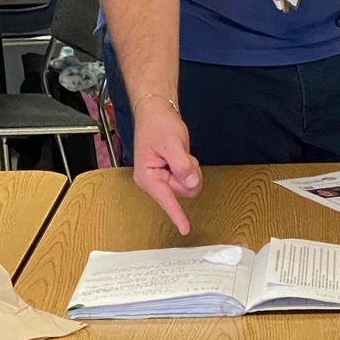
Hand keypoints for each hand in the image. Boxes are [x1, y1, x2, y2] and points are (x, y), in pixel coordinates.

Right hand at [132, 100, 201, 235]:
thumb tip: (191, 182)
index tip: (186, 229)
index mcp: (148, 176)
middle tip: (183, 156)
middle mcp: (154, 181)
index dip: (177, 214)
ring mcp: (162, 178)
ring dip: (189, 169)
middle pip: (182, 191)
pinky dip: (189, 166)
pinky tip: (182, 154)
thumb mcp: (172, 143)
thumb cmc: (158, 125)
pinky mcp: (170, 173)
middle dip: (188, 175)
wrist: (156, 110)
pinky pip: (187, 177)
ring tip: (181, 153)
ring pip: (187, 185)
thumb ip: (181, 164)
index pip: (166, 199)